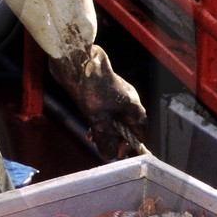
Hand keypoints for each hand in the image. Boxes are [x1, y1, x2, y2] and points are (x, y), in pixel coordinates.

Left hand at [47, 44, 147, 159]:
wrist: (76, 61)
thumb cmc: (90, 87)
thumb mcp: (97, 118)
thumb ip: (105, 137)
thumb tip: (110, 155)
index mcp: (132, 104)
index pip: (140, 129)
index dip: (132, 143)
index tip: (121, 154)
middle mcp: (127, 99)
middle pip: (127, 124)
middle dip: (116, 138)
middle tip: (104, 148)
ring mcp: (116, 94)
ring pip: (115, 118)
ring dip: (106, 130)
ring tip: (93, 138)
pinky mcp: (103, 91)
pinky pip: (106, 110)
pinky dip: (100, 120)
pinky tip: (89, 127)